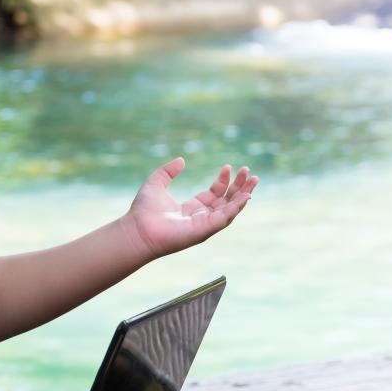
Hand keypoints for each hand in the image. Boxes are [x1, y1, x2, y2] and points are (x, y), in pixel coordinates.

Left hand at [122, 158, 257, 259]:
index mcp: (192, 209)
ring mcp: (204, 225)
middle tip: (249, 172)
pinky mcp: (205, 230)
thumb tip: (182, 160)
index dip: (223, 180)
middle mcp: (201, 218)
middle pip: (226, 201)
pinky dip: (237, 207)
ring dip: (243, 195)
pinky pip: (225, 218)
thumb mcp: (156, 183)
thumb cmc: (143, 211)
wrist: (137, 229)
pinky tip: (245, 195)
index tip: (228, 167)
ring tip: (253, 180)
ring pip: (230, 209)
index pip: (215, 194)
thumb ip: (168, 171)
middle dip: (239, 187)